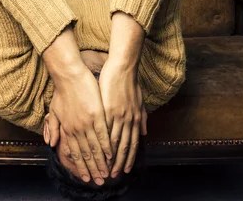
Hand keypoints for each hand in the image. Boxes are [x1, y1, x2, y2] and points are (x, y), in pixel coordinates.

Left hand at [48, 68, 112, 184]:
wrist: (69, 74)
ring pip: (95, 147)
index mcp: (67, 128)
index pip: (75, 152)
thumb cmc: (62, 90)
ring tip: (107, 173)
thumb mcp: (54, 111)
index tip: (86, 177)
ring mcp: (87, 122)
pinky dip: (107, 146)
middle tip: (99, 181)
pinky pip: (103, 133)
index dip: (81, 166)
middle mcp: (77, 128)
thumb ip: (54, 128)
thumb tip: (52, 143)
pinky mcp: (97, 113)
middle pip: (86, 153)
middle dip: (93, 169)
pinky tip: (111, 154)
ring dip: (101, 162)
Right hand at [99, 58, 147, 177]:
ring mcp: (119, 115)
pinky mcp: (109, 109)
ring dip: (110, 155)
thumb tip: (145, 132)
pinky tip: (98, 149)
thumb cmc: (130, 84)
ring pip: (115, 140)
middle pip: (125, 146)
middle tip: (113, 174)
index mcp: (136, 119)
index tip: (124, 169)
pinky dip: (103, 140)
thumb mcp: (140, 102)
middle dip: (119, 161)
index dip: (129, 158)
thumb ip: (143, 118)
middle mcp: (129, 119)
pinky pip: (106, 128)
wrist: (123, 68)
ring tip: (104, 165)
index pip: (133, 144)